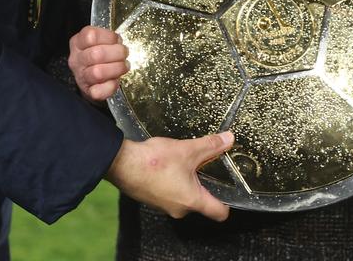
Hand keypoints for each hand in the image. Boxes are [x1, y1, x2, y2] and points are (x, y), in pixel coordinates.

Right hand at [68, 26, 128, 101]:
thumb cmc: (99, 56)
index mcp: (78, 43)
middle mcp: (76, 59)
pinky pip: (99, 91)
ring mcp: (80, 77)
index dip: (109, 37)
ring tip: (123, 66)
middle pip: (96, 54)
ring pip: (97, 72)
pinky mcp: (88, 92)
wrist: (93, 80)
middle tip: (124, 54)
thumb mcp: (100, 41)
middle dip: (117, 53)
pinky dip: (111, 86)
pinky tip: (115, 81)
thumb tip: (120, 42)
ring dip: (117, 68)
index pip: (90, 36)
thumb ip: (108, 39)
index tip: (117, 40)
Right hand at [106, 132, 234, 220]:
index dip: (228, 203)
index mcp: (192, 201)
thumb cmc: (156, 161)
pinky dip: (172, 181)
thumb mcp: (188, 150)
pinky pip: (169, 193)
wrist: (123, 164)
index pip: (219, 213)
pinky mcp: (152, 200)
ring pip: (184, 196)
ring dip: (186, 181)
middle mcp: (179, 209)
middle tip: (205, 166)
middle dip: (203, 184)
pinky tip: (167, 166)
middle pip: (201, 202)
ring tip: (184, 163)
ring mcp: (164, 206)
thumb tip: (229, 139)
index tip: (229, 189)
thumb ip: (211, 145)